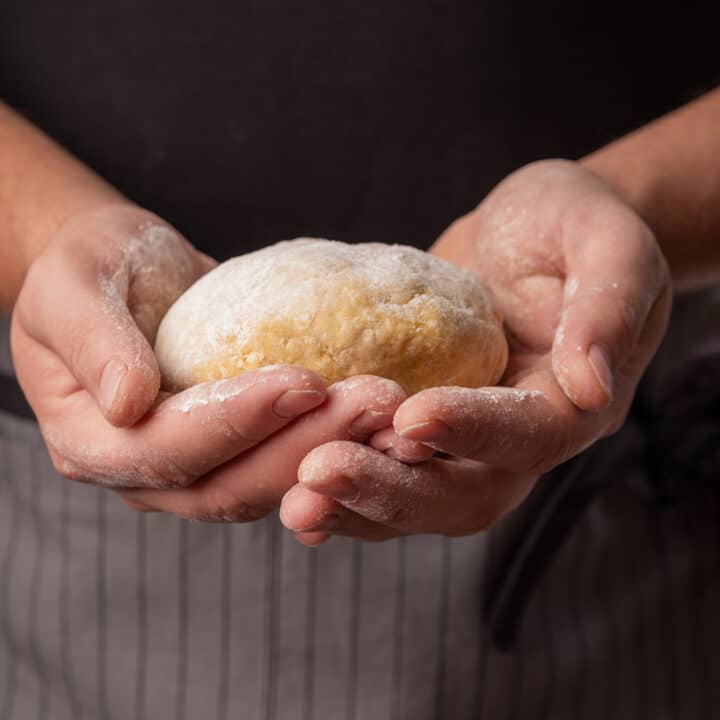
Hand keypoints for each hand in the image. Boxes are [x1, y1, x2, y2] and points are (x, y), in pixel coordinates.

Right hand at [12, 203, 429, 525]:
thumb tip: (125, 403)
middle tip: (375, 400)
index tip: (302, 381)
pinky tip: (382, 420)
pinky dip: (336, 446)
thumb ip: (92, 341)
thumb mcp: (73, 284)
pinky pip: (287, 460)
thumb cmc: (89, 268)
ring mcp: (195, 470)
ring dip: (335, 451)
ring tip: (390, 409)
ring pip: (269, 484)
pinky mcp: (237, 452)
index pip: (168, 450)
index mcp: (91, 443)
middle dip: (307, 445)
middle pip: (230, 484)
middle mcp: (145, 474)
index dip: (236, 422)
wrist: (124, 274)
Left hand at [279, 159, 671, 542]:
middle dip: (395, 490)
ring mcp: (465, 442)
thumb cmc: (571, 224)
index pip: (529, 436)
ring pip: (418, 501)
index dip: (473, 431)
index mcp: (572, 404)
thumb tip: (590, 382)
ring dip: (357, 506)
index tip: (412, 415)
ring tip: (295, 500)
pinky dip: (344, 493)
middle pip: (465, 494)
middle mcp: (517, 440)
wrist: (529, 231)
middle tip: (321, 474)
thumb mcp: (608, 242)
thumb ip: (608, 307)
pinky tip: (290, 494)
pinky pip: (384, 471)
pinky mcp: (420, 428)